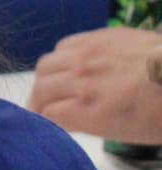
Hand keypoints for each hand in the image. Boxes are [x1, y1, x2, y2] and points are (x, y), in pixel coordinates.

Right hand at [28, 27, 161, 143]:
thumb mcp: (129, 132)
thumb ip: (91, 124)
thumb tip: (71, 119)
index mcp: (91, 112)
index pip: (46, 116)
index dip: (44, 122)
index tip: (46, 126)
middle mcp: (83, 83)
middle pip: (40, 90)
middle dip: (39, 103)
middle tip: (45, 110)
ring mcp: (89, 57)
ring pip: (46, 66)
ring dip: (47, 79)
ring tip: (57, 86)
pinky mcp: (99, 38)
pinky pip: (65, 45)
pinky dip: (62, 57)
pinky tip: (73, 65)